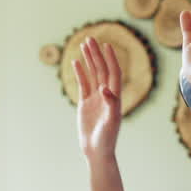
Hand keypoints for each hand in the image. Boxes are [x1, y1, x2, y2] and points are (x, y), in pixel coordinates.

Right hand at [72, 36, 121, 161]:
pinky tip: (76, 62)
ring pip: (92, 74)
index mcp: (115, 97)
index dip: (111, 59)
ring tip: (84, 44)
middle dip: (97, 54)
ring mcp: (95, 98)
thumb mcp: (111, 121)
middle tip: (90, 38)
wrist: (97, 151)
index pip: (113, 73)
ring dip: (89, 59)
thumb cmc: (107, 138)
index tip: (106, 45)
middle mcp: (106, 95)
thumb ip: (111, 104)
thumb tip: (105, 88)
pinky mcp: (85, 104)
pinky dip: (80, 72)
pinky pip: (83, 84)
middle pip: (102, 69)